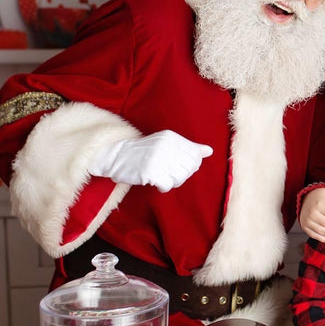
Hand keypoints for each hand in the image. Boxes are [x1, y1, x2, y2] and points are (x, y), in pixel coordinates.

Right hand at [87, 130, 212, 192]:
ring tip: (162, 178)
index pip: (196, 156)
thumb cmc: (143, 153)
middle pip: (190, 168)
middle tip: (168, 174)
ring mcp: (157, 158)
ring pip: (180, 178)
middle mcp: (166, 145)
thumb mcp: (166, 144)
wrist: (115, 157)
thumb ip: (188, 147)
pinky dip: (163, 187)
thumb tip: (209, 151)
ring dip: (172, 182)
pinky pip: (167, 185)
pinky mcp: (149, 171)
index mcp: (172, 138)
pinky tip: (156, 183)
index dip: (189, 166)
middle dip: (181, 175)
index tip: (177, 166)